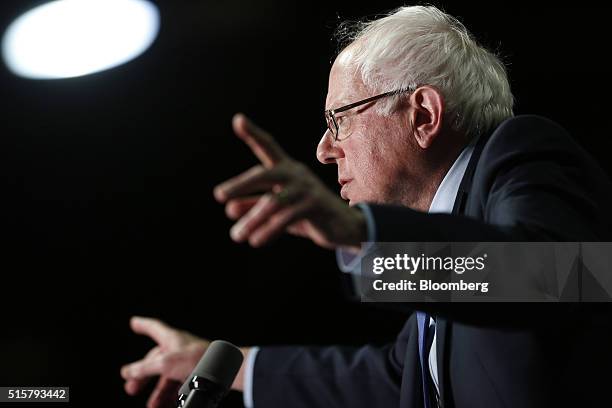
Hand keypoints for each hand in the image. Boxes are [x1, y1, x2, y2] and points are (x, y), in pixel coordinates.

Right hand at [120, 316, 209, 407]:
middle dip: (143, 376)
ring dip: (159, 393)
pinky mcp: (197, 374)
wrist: (223, 370)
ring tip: (152, 406)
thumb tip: (126, 372)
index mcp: (171, 338)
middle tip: (131, 389)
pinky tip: (168, 405)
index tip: (134, 322)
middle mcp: (179, 348)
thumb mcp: (164, 364)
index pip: (154, 327)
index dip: (143, 325)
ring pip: (168, 378)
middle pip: (156, 361)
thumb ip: (144, 368)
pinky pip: (181, 386)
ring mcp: (188, 362)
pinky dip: (173, 396)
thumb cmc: (196, 360)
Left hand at [214, 113, 366, 249]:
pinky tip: (256, 240)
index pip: (268, 148)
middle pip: (265, 174)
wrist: (344, 227)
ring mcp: (307, 190)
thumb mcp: (279, 210)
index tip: (238, 120)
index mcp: (287, 170)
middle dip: (241, 184)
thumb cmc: (308, 214)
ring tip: (236, 236)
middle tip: (219, 195)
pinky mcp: (315, 206)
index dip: (253, 134)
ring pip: (273, 202)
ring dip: (252, 220)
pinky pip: (287, 217)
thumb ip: (255, 207)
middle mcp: (296, 175)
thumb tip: (229, 209)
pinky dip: (269, 230)